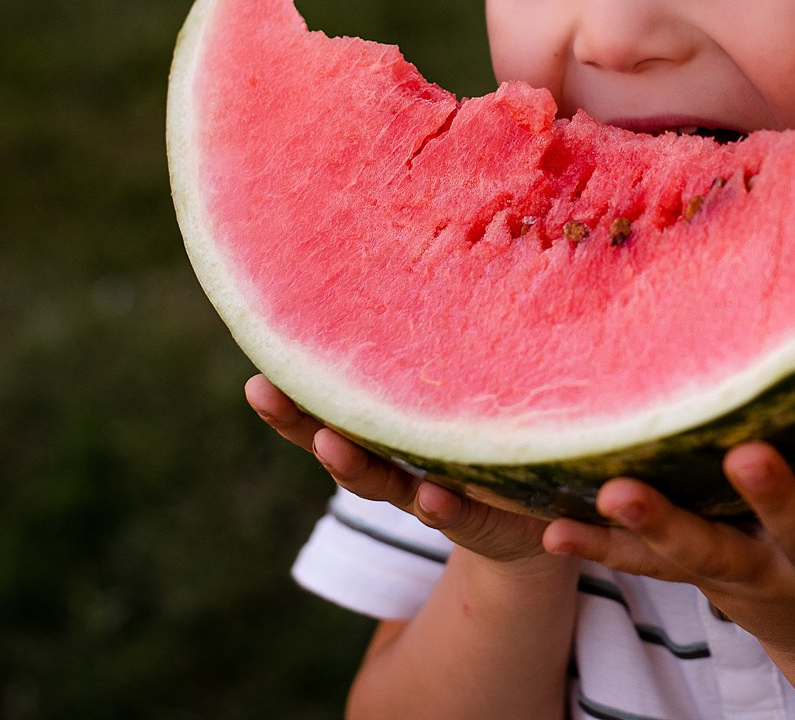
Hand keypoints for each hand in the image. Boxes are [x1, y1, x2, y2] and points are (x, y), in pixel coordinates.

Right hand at [246, 374, 556, 563]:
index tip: (253, 378)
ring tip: (333, 446)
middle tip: (267, 396)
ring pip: (386, 482)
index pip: (330, 413)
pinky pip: (458, 513)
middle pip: (340, 446)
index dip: (291, 401)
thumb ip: (439, 361)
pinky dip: (442, 507)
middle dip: (302, 422)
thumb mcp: (465, 396)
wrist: (541, 524)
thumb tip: (417, 270)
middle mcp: (400, 466)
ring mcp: (432, 493)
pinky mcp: (478, 518)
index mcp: (390, 435)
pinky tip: (433, 495)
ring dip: (354, 466)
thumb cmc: (493, 442)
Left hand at [542, 398, 794, 660]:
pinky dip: (603, 546)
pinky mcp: (701, 580)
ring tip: (617, 489)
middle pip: (793, 530)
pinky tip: (555, 524)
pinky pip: (646, 566)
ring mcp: (752, 574)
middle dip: (771, 495)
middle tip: (742, 457)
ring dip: (661, 522)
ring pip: (705, 554)